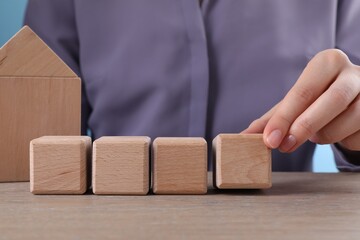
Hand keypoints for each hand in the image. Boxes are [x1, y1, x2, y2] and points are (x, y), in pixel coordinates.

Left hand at [243, 49, 359, 152]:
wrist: (354, 101)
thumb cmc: (318, 100)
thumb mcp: (294, 105)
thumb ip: (272, 119)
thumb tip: (244, 136)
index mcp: (327, 63)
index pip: (303, 91)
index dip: (284, 118)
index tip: (269, 140)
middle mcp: (353, 72)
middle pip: (330, 101)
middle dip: (303, 127)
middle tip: (283, 146)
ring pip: (346, 122)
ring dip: (324, 135)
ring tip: (315, 133)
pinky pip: (358, 135)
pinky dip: (342, 140)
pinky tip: (338, 132)